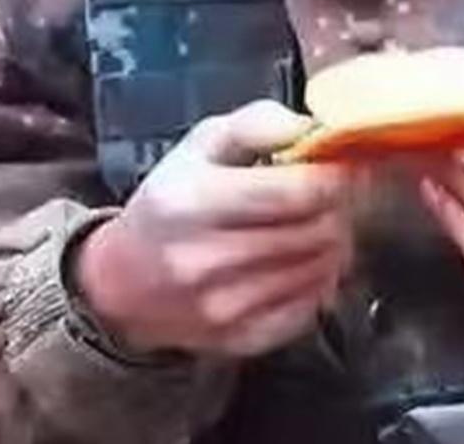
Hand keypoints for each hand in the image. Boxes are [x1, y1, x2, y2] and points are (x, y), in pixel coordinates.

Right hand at [72, 100, 360, 358]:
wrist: (122, 284)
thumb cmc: (171, 205)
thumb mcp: (199, 147)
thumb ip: (254, 124)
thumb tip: (304, 127)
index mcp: (193, 202)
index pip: (298, 191)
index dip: (334, 177)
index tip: (342, 168)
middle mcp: (204, 260)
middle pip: (315, 230)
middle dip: (337, 209)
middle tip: (332, 198)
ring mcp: (222, 307)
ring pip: (320, 269)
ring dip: (332, 244)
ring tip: (316, 227)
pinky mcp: (239, 339)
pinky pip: (310, 308)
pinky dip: (319, 283)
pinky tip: (303, 264)